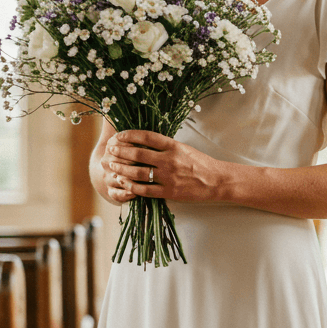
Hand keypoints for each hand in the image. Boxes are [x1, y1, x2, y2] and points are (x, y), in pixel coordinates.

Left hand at [103, 130, 224, 202]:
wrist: (216, 181)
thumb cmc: (201, 164)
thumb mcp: (184, 148)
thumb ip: (166, 146)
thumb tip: (145, 141)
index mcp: (173, 146)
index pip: (147, 137)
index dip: (130, 135)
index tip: (119, 135)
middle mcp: (169, 160)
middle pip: (138, 154)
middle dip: (120, 151)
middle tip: (110, 150)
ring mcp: (168, 177)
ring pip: (138, 172)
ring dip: (121, 169)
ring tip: (111, 166)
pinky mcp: (169, 192)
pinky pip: (145, 190)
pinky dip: (132, 186)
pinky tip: (123, 183)